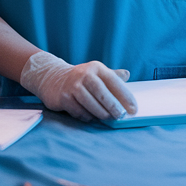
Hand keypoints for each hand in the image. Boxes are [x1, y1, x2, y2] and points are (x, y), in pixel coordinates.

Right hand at [19, 51, 137, 121]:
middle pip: (103, 94)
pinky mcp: (63, 98)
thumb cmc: (81, 78)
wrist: (52, 77)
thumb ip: (112, 75)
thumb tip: (127, 74)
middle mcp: (84, 74)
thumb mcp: (96, 73)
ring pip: (91, 105)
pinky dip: (87, 117)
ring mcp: (72, 86)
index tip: (133, 109)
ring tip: (108, 118)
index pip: (114, 82)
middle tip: (121, 116)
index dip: (125, 96)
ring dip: (101, 114)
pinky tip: (91, 117)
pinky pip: (79, 112)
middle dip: (114, 107)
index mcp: (96, 68)